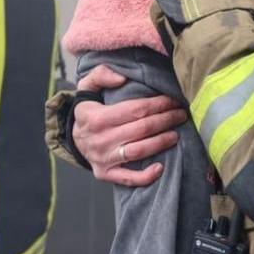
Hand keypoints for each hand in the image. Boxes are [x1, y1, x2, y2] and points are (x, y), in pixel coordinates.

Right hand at [72, 65, 188, 186]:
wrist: (72, 137)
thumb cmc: (87, 110)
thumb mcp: (86, 87)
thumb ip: (101, 75)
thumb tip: (122, 78)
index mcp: (97, 117)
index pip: (135, 109)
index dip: (158, 104)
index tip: (173, 100)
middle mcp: (100, 139)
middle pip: (142, 129)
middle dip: (166, 120)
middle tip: (180, 115)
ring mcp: (103, 159)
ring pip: (139, 151)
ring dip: (161, 142)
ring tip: (176, 134)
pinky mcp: (105, 173)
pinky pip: (128, 178)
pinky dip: (146, 176)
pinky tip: (161, 167)